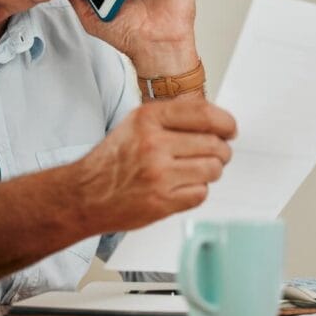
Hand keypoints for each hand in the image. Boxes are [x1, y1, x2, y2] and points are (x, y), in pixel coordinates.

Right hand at [73, 97, 236, 232]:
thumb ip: (172, 118)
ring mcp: (158, 174)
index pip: (204, 114)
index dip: (226, 123)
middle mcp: (153, 144)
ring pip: (212, 170)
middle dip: (221, 150)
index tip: (230, 130)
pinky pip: (201, 193)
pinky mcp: (162, 202)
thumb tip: (215, 119)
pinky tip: (181, 187)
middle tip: (216, 154)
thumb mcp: (136, 124)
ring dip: (211, 171)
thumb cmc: (112, 160)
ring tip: (196, 171)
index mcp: (148, 118)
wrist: (85, 195)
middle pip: (214, 143)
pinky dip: (197, 191)